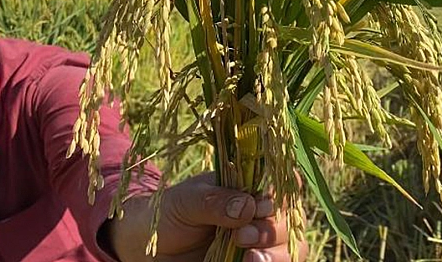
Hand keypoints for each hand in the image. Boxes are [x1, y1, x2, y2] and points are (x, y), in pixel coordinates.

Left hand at [105, 173, 307, 261]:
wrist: (149, 245)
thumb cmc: (169, 213)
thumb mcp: (186, 201)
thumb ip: (214, 201)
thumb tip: (247, 206)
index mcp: (248, 189)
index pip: (280, 186)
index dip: (278, 197)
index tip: (261, 206)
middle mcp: (260, 215)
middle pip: (291, 221)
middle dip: (272, 230)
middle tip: (241, 237)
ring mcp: (260, 244)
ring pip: (292, 250)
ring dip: (278, 255)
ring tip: (250, 259)